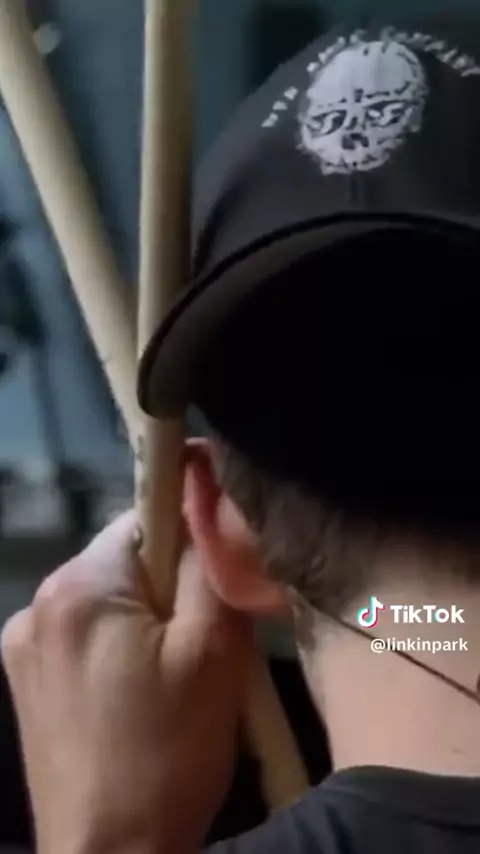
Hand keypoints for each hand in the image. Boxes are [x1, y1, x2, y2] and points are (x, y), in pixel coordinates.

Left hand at [1, 457, 253, 853]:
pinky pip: (83, 632)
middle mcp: (37, 602)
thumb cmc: (168, 755)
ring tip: (171, 675)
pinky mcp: (25, 677)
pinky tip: (136, 693)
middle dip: (168, 584)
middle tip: (200, 642)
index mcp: (78, 587)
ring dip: (144, 615)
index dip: (189, 537)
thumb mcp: (213, 651)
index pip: (145, 516)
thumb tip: (205, 494)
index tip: (217, 575)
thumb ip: (209, 562)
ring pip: (107, 595)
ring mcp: (23, 643)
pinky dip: (116, 644)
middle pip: (123, 557)